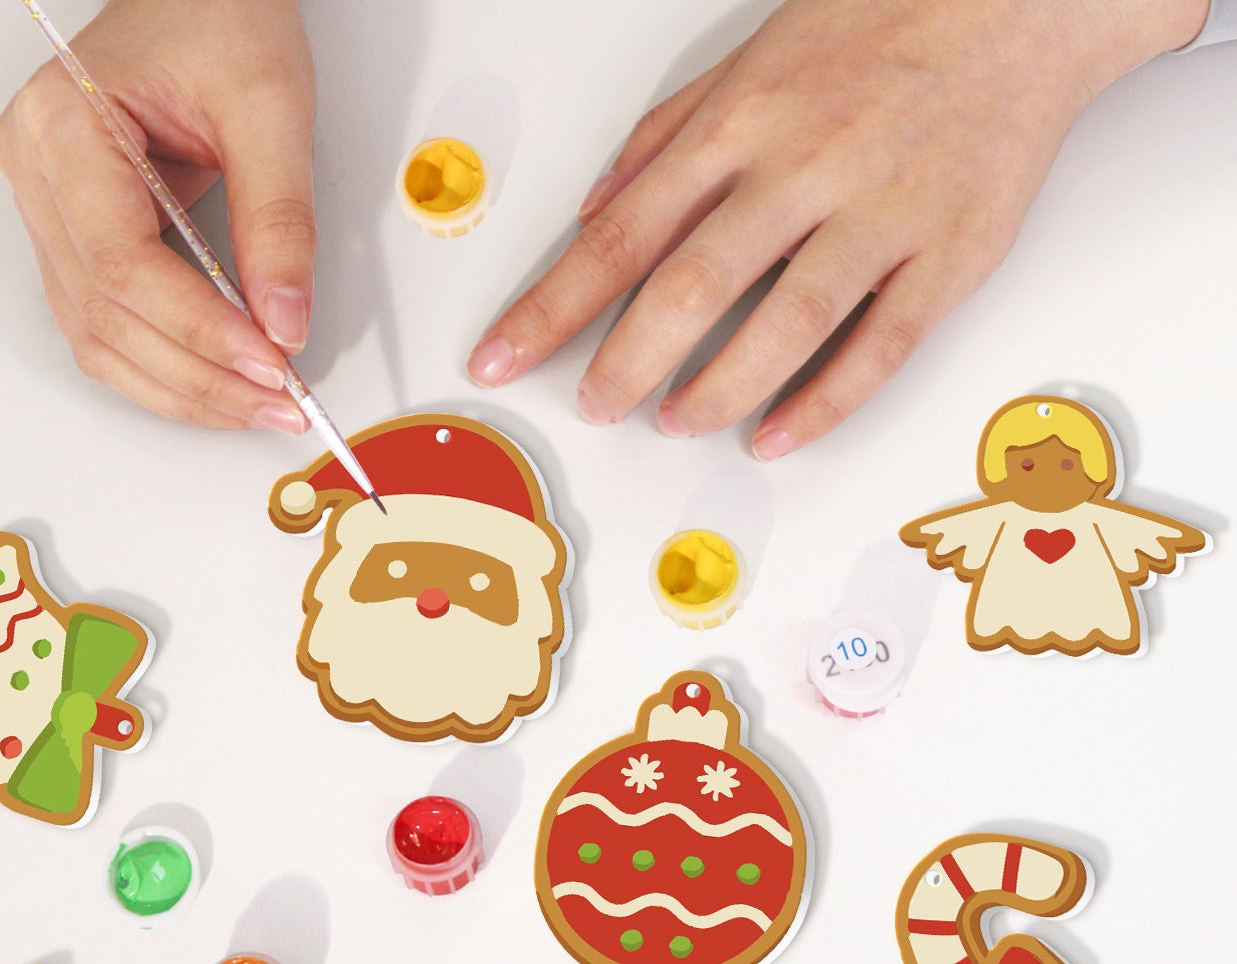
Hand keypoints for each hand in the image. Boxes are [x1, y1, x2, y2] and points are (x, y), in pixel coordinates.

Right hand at [0, 0, 315, 430]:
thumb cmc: (218, 16)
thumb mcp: (269, 107)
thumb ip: (279, 221)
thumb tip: (284, 324)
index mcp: (63, 124)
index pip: (124, 264)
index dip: (199, 331)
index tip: (271, 365)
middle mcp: (35, 171)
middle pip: (107, 315)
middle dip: (200, 376)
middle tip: (280, 403)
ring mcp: (45, 208)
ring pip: (98, 337)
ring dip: (182, 388)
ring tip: (258, 405)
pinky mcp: (73, 236)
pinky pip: (106, 326)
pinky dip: (165, 367)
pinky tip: (220, 385)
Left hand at [467, 0, 1205, 455]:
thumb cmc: (879, 24)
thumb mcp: (750, 58)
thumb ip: (665, 140)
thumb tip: (593, 213)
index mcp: (742, 124)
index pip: (622, 235)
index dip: (552, 307)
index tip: (502, 357)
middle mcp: (804, 169)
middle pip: (692, 286)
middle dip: (625, 360)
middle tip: (593, 407)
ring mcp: (881, 214)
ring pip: (785, 323)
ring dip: (719, 389)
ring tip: (675, 422)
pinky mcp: (948, 255)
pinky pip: (878, 346)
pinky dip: (822, 401)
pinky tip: (775, 436)